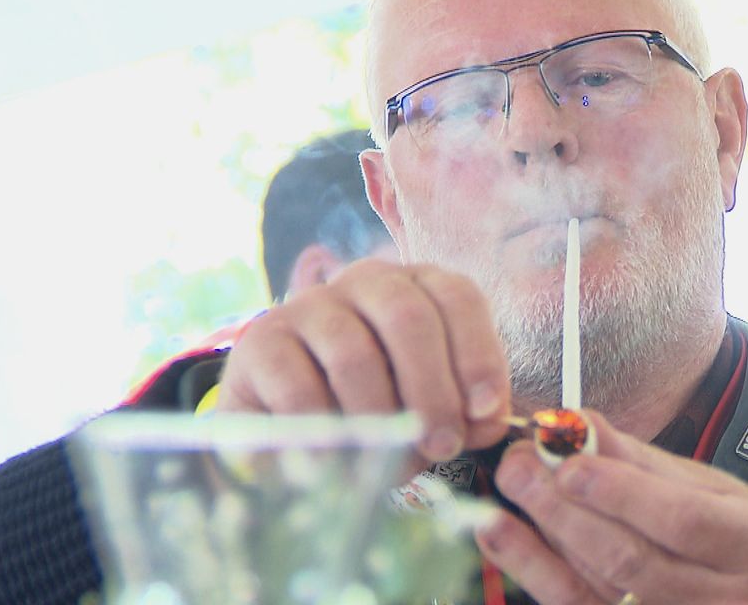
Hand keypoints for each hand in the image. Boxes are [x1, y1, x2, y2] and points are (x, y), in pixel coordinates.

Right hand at [217, 258, 512, 461]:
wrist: (289, 427)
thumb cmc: (377, 409)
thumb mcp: (429, 406)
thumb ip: (466, 411)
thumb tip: (487, 418)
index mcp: (416, 286)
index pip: (456, 297)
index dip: (477, 353)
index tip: (485, 410)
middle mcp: (363, 281)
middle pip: (408, 316)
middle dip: (433, 389)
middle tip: (442, 445)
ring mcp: (307, 306)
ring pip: (354, 353)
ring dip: (380, 417)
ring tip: (389, 464)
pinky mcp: (260, 343)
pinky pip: (298, 386)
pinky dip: (324, 433)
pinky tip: (337, 466)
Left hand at [476, 411, 747, 604]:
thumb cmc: (739, 540)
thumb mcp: (715, 490)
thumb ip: (644, 462)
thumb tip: (580, 424)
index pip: (684, 521)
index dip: (623, 493)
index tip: (571, 463)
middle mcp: (721, 597)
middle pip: (630, 560)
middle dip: (565, 510)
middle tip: (519, 465)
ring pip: (597, 590)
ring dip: (539, 541)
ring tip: (503, 495)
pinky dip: (533, 571)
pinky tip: (502, 537)